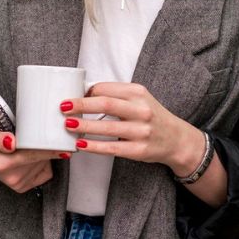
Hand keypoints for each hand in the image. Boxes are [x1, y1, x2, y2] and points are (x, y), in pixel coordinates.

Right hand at [0, 115, 57, 192]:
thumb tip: (11, 143)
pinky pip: (45, 173)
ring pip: (44, 164)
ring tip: (25, 146)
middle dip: (44, 146)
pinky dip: (43, 164)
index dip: (48, 146)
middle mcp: (11, 176)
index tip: (60, 141)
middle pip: (41, 159)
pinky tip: (31, 157)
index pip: (33, 153)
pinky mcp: (21, 186)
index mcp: (2, 163)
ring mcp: (17, 183)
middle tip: (35, 134)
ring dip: (42, 154)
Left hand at [63, 82, 202, 173]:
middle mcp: (141, 110)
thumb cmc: (151, 117)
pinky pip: (112, 148)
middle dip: (81, 105)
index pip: (106, 89)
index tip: (71, 97)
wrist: (176, 140)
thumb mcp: (139, 99)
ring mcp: (141, 131)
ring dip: (84, 126)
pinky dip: (94, 146)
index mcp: (138, 93)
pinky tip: (80, 145)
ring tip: (67, 125)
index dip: (86, 92)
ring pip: (107, 127)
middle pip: (106, 104)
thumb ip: (116, 95)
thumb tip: (84, 93)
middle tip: (62, 107)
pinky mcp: (139, 150)